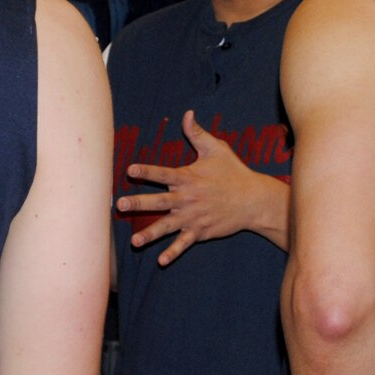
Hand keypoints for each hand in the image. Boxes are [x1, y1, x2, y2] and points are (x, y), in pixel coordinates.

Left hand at [116, 110, 274, 263]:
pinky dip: (173, 252)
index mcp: (188, 178)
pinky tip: (160, 260)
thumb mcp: (217, 149)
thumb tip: (187, 114)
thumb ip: (197, 134)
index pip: (163, 173)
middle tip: (120, 205)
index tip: (130, 169)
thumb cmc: (234, 172)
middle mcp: (188, 198)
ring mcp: (193, 217)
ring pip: (167, 226)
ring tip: (134, 241)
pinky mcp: (201, 231)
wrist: (254, 200)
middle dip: (139, 203)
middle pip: (159, 201)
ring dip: (150, 234)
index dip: (147, 170)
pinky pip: (184, 243)